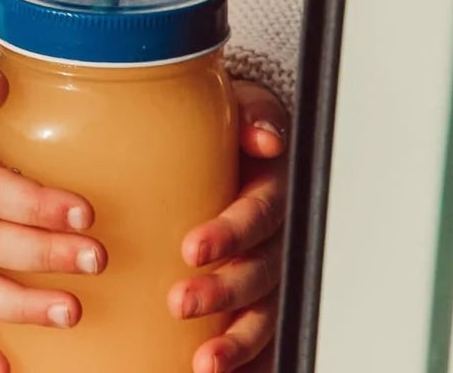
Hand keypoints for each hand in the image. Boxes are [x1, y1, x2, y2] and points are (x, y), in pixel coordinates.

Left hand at [167, 80, 290, 372]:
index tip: (191, 248)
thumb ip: (252, 114)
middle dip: (221, 293)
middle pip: (257, 274)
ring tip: (203, 363)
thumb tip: (265, 136)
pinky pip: (259, 341)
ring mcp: (266, 275)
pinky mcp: (252, 300)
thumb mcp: (238, 105)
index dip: (229, 234)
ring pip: (261, 316)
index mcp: (270, 191)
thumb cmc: (229, 125)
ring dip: (235, 342)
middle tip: (179, 302)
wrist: (231, 140)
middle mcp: (273, 239)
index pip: (258, 216)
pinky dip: (246, 363)